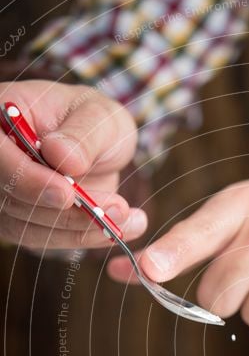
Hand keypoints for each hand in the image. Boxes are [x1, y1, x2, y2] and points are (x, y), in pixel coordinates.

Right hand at [0, 80, 146, 249]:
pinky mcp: (21, 221)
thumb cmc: (95, 122)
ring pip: (28, 226)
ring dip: (80, 229)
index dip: (28, 179)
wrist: (99, 145)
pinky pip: (45, 238)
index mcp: (3, 119)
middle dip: (65, 212)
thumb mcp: (100, 116)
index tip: (66, 193)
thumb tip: (60, 155)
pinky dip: (82, 238)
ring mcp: (5, 193)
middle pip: (12, 197)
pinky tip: (118, 231)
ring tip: (129, 219)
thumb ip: (82, 134)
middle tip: (118, 208)